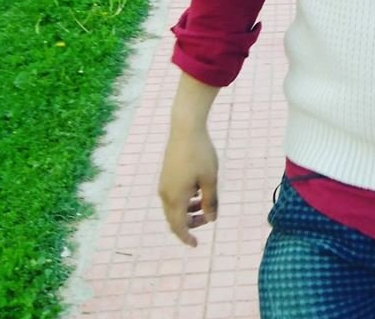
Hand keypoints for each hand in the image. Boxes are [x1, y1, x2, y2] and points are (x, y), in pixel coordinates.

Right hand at [158, 124, 218, 246]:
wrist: (185, 129)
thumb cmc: (200, 154)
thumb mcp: (210, 179)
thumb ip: (210, 201)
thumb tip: (211, 219)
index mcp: (175, 198)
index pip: (178, 226)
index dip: (187, 237)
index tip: (196, 245)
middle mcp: (165, 194)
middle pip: (175, 218)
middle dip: (190, 223)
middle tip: (207, 219)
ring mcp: (164, 184)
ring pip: (174, 207)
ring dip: (188, 210)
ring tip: (205, 202)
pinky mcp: (166, 175)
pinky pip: (173, 196)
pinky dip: (184, 200)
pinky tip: (198, 189)